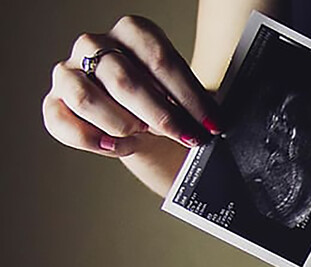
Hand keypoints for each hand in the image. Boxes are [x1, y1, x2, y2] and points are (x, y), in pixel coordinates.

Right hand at [42, 15, 219, 156]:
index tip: (211, 123)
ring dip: (123, 125)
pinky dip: (94, 140)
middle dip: (162, 116)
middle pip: (125, 81)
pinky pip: (62, 123)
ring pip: (87, 100)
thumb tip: (212, 121)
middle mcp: (94, 45)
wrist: (144, 122)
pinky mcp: (54, 102)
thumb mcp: (184, 94)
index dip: (189, 96)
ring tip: (143, 133)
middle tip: (185, 136)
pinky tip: (120, 146)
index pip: (160, 60)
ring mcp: (68, 72)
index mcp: (132, 32)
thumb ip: (194, 100)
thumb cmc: (166, 102)